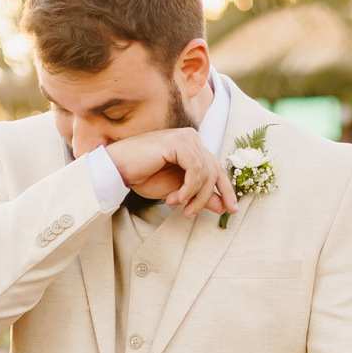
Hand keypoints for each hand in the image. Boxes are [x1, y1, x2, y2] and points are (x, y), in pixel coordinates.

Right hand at [102, 128, 237, 220]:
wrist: (119, 169)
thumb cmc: (144, 177)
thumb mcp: (178, 191)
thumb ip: (200, 196)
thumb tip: (224, 206)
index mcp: (194, 148)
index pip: (218, 170)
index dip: (227, 190)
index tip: (232, 210)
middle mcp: (192, 139)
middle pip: (215, 173)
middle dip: (205, 198)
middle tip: (190, 214)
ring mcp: (186, 138)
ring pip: (207, 173)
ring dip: (194, 196)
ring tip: (177, 205)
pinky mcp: (178, 142)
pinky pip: (196, 170)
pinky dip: (188, 188)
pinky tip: (175, 197)